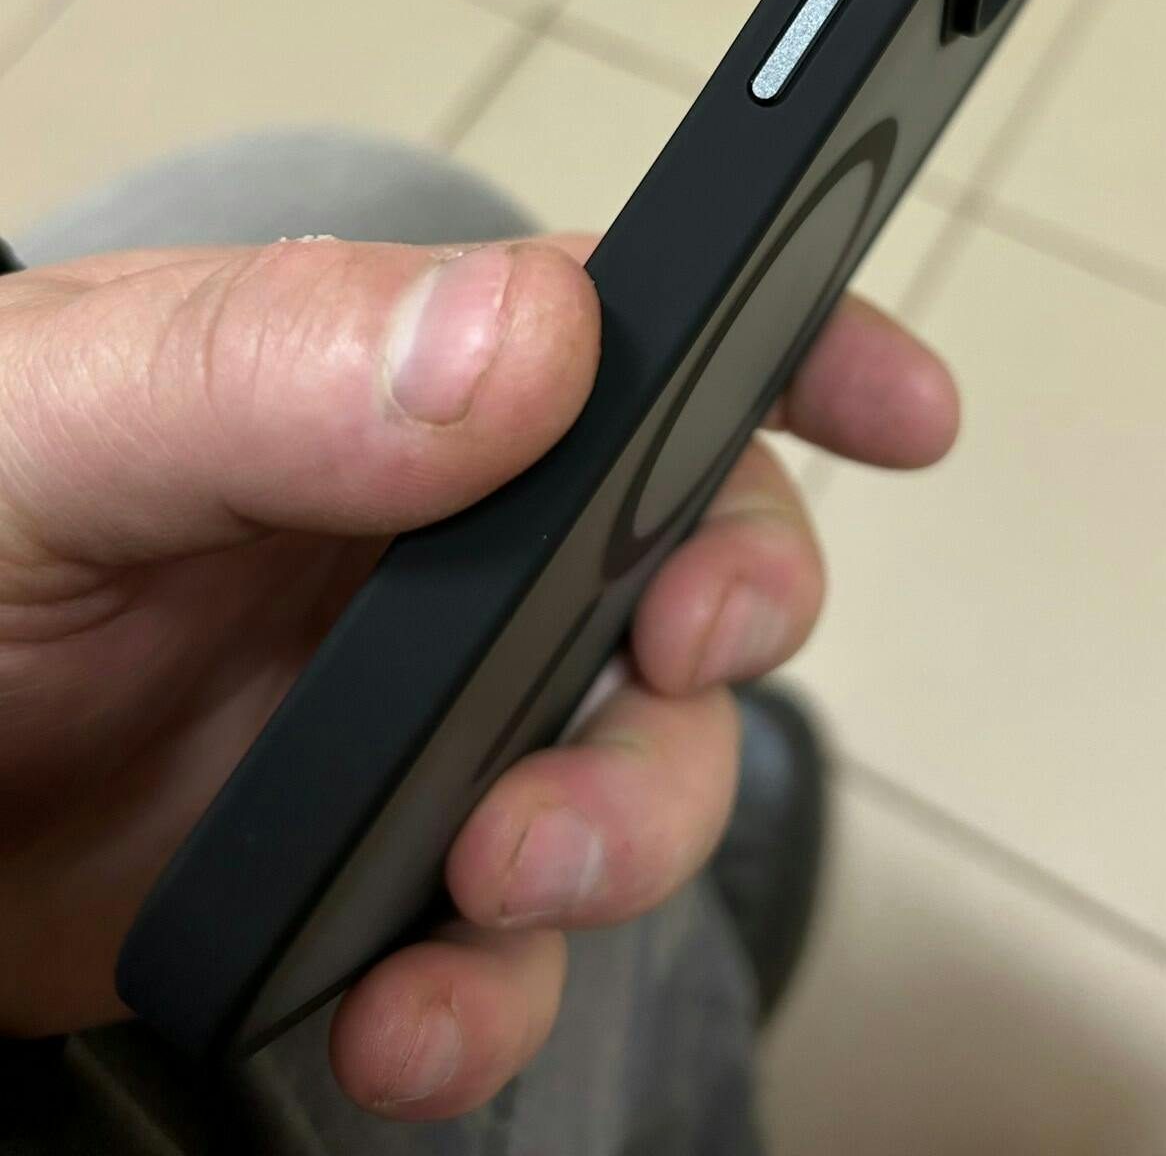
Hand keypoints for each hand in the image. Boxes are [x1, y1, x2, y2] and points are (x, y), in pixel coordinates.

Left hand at [0, 233, 956, 1116]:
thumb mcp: (67, 420)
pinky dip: (490, 1003)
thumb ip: (278, 364)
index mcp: (392, 380)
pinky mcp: (373, 883)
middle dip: (723, 615)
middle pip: (686, 561)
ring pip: (630, 770)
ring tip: (503, 876)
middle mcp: (443, 544)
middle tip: (672, 651)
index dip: (800, 350)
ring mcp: (421, 720)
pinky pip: (505, 954)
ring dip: (616, 830)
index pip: (642, 332)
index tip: (903, 406)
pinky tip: (407, 1012)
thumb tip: (533, 336)